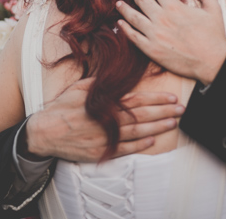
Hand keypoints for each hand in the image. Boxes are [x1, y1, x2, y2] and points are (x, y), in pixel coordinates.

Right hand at [24, 77, 183, 161]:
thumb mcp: (80, 88)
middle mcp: (107, 120)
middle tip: (181, 109)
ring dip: (157, 128)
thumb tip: (116, 74)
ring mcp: (104, 137)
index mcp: (104, 103)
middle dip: (164, 112)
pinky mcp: (100, 152)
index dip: (156, 99)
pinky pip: (124, 149)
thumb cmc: (62, 107)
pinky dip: (139, 145)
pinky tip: (152, 141)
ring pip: (136, 133)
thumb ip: (101, 83)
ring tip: (173, 123)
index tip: (171, 97)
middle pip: (142, 116)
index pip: (136, 100)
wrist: (44, 132)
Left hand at [116, 0, 225, 84]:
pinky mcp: (151, 49)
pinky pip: (133, 36)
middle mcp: (161, 18)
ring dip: (125, 8)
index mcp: (175, 7)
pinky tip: (120, 23)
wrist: (212, 62)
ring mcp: (154, 34)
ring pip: (134, 17)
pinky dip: (125, 28)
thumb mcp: (213, 8)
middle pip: (142, 0)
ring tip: (119, 3)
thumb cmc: (214, 35)